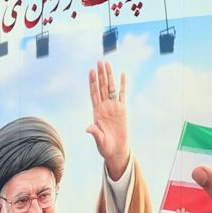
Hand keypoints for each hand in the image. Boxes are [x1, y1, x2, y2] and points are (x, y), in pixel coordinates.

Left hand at [86, 61, 130, 179]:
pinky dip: (122, 84)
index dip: (92, 82)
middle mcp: (104, 106)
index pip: (93, 93)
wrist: (116, 150)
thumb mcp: (99, 140)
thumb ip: (95, 133)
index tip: (91, 71)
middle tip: (99, 61)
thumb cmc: (105, 147)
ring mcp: (114, 107)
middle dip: (100, 74)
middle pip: (102, 87)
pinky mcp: (123, 109)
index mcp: (97, 112)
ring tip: (107, 63)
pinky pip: (123, 94)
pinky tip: (122, 74)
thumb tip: (88, 128)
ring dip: (109, 76)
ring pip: (111, 88)